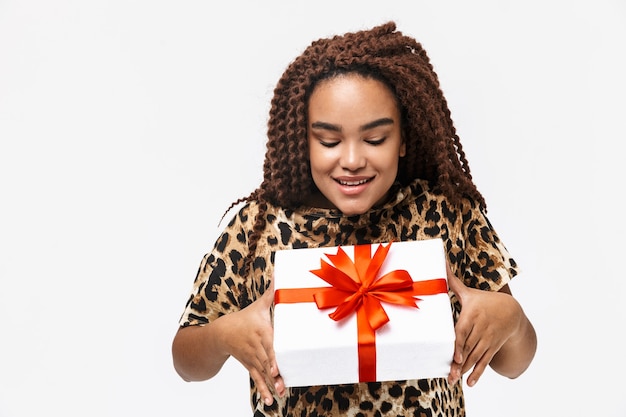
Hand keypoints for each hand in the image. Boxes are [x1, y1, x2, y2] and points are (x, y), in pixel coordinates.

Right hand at [220, 281, 284, 404]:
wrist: (221, 333)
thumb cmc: (244, 318)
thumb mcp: (257, 306)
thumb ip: (271, 294)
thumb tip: (280, 277)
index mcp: (260, 331)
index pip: (267, 344)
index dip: (271, 355)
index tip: (275, 366)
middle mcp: (256, 346)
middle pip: (265, 360)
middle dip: (273, 372)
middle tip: (280, 382)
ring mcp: (252, 358)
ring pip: (262, 372)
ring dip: (270, 384)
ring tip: (278, 395)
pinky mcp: (250, 366)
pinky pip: (257, 379)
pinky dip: (263, 389)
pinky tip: (270, 400)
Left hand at [446, 263, 523, 386]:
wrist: (512, 311)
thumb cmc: (484, 301)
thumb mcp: (469, 292)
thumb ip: (452, 282)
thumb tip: (440, 262)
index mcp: (472, 315)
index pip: (463, 331)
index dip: (459, 344)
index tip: (455, 355)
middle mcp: (480, 329)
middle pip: (467, 347)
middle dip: (458, 362)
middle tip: (448, 375)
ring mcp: (487, 339)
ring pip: (474, 356)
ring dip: (464, 370)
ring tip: (453, 380)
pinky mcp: (492, 347)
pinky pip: (484, 361)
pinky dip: (477, 373)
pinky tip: (470, 383)